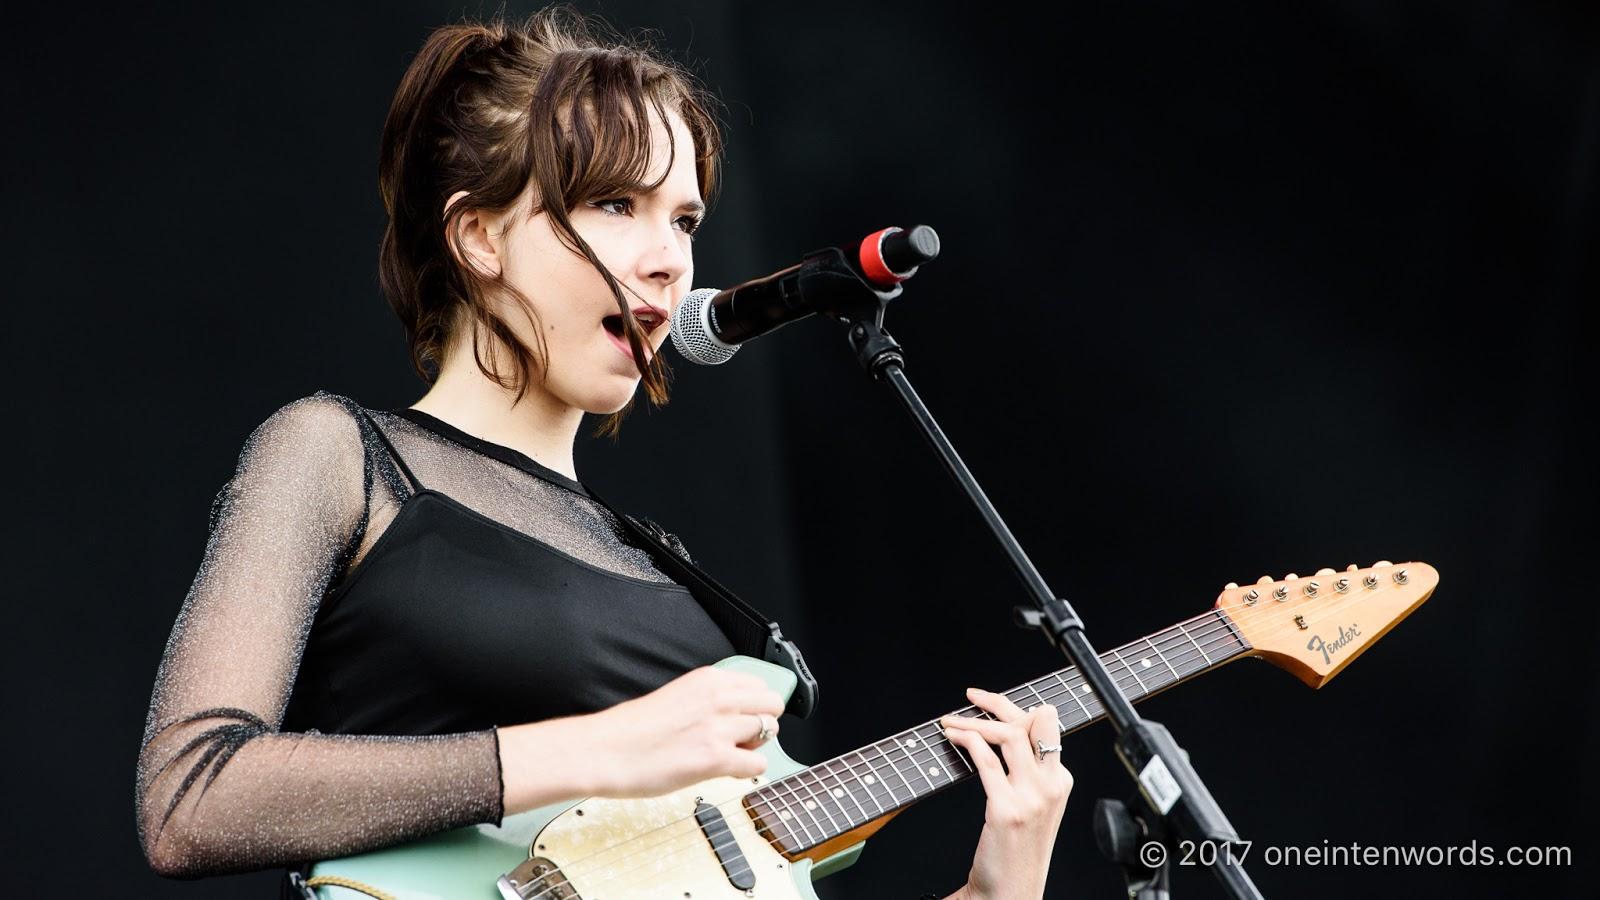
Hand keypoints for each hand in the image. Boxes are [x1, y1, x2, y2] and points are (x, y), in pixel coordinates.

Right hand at [572, 666, 784, 797]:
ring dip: (755, 746)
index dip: (755, 705)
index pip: (758, 685)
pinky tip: (728, 771)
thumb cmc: (630, 729)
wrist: (604, 751)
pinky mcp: (715, 758)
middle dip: (763, 723)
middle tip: (742, 738)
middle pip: (772, 705)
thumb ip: (707, 699)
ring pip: (769, 732)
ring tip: (730, 755)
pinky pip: (758, 764)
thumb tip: (732, 713)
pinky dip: (748, 770)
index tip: (744, 717)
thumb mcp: (677, 696)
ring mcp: (719, 728)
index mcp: (707, 679)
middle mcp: (718, 698)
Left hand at [940, 688, 1071, 899]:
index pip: (1044, 726)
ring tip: (951, 721)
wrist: (1012, 891)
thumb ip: (1026, 770)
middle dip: (998, 702)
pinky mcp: (1007, 810)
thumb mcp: (1034, 804)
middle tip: (971, 697)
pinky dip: (967, 741)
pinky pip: (987, 761)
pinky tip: (953, 737)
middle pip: (1034, 721)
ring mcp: (1031, 798)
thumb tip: (1000, 732)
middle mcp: (1052, 785)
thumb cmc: (1017, 849)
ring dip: (974, 721)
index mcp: (1061, 781)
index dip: (1014, 707)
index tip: (987, 701)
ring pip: (1009, 735)